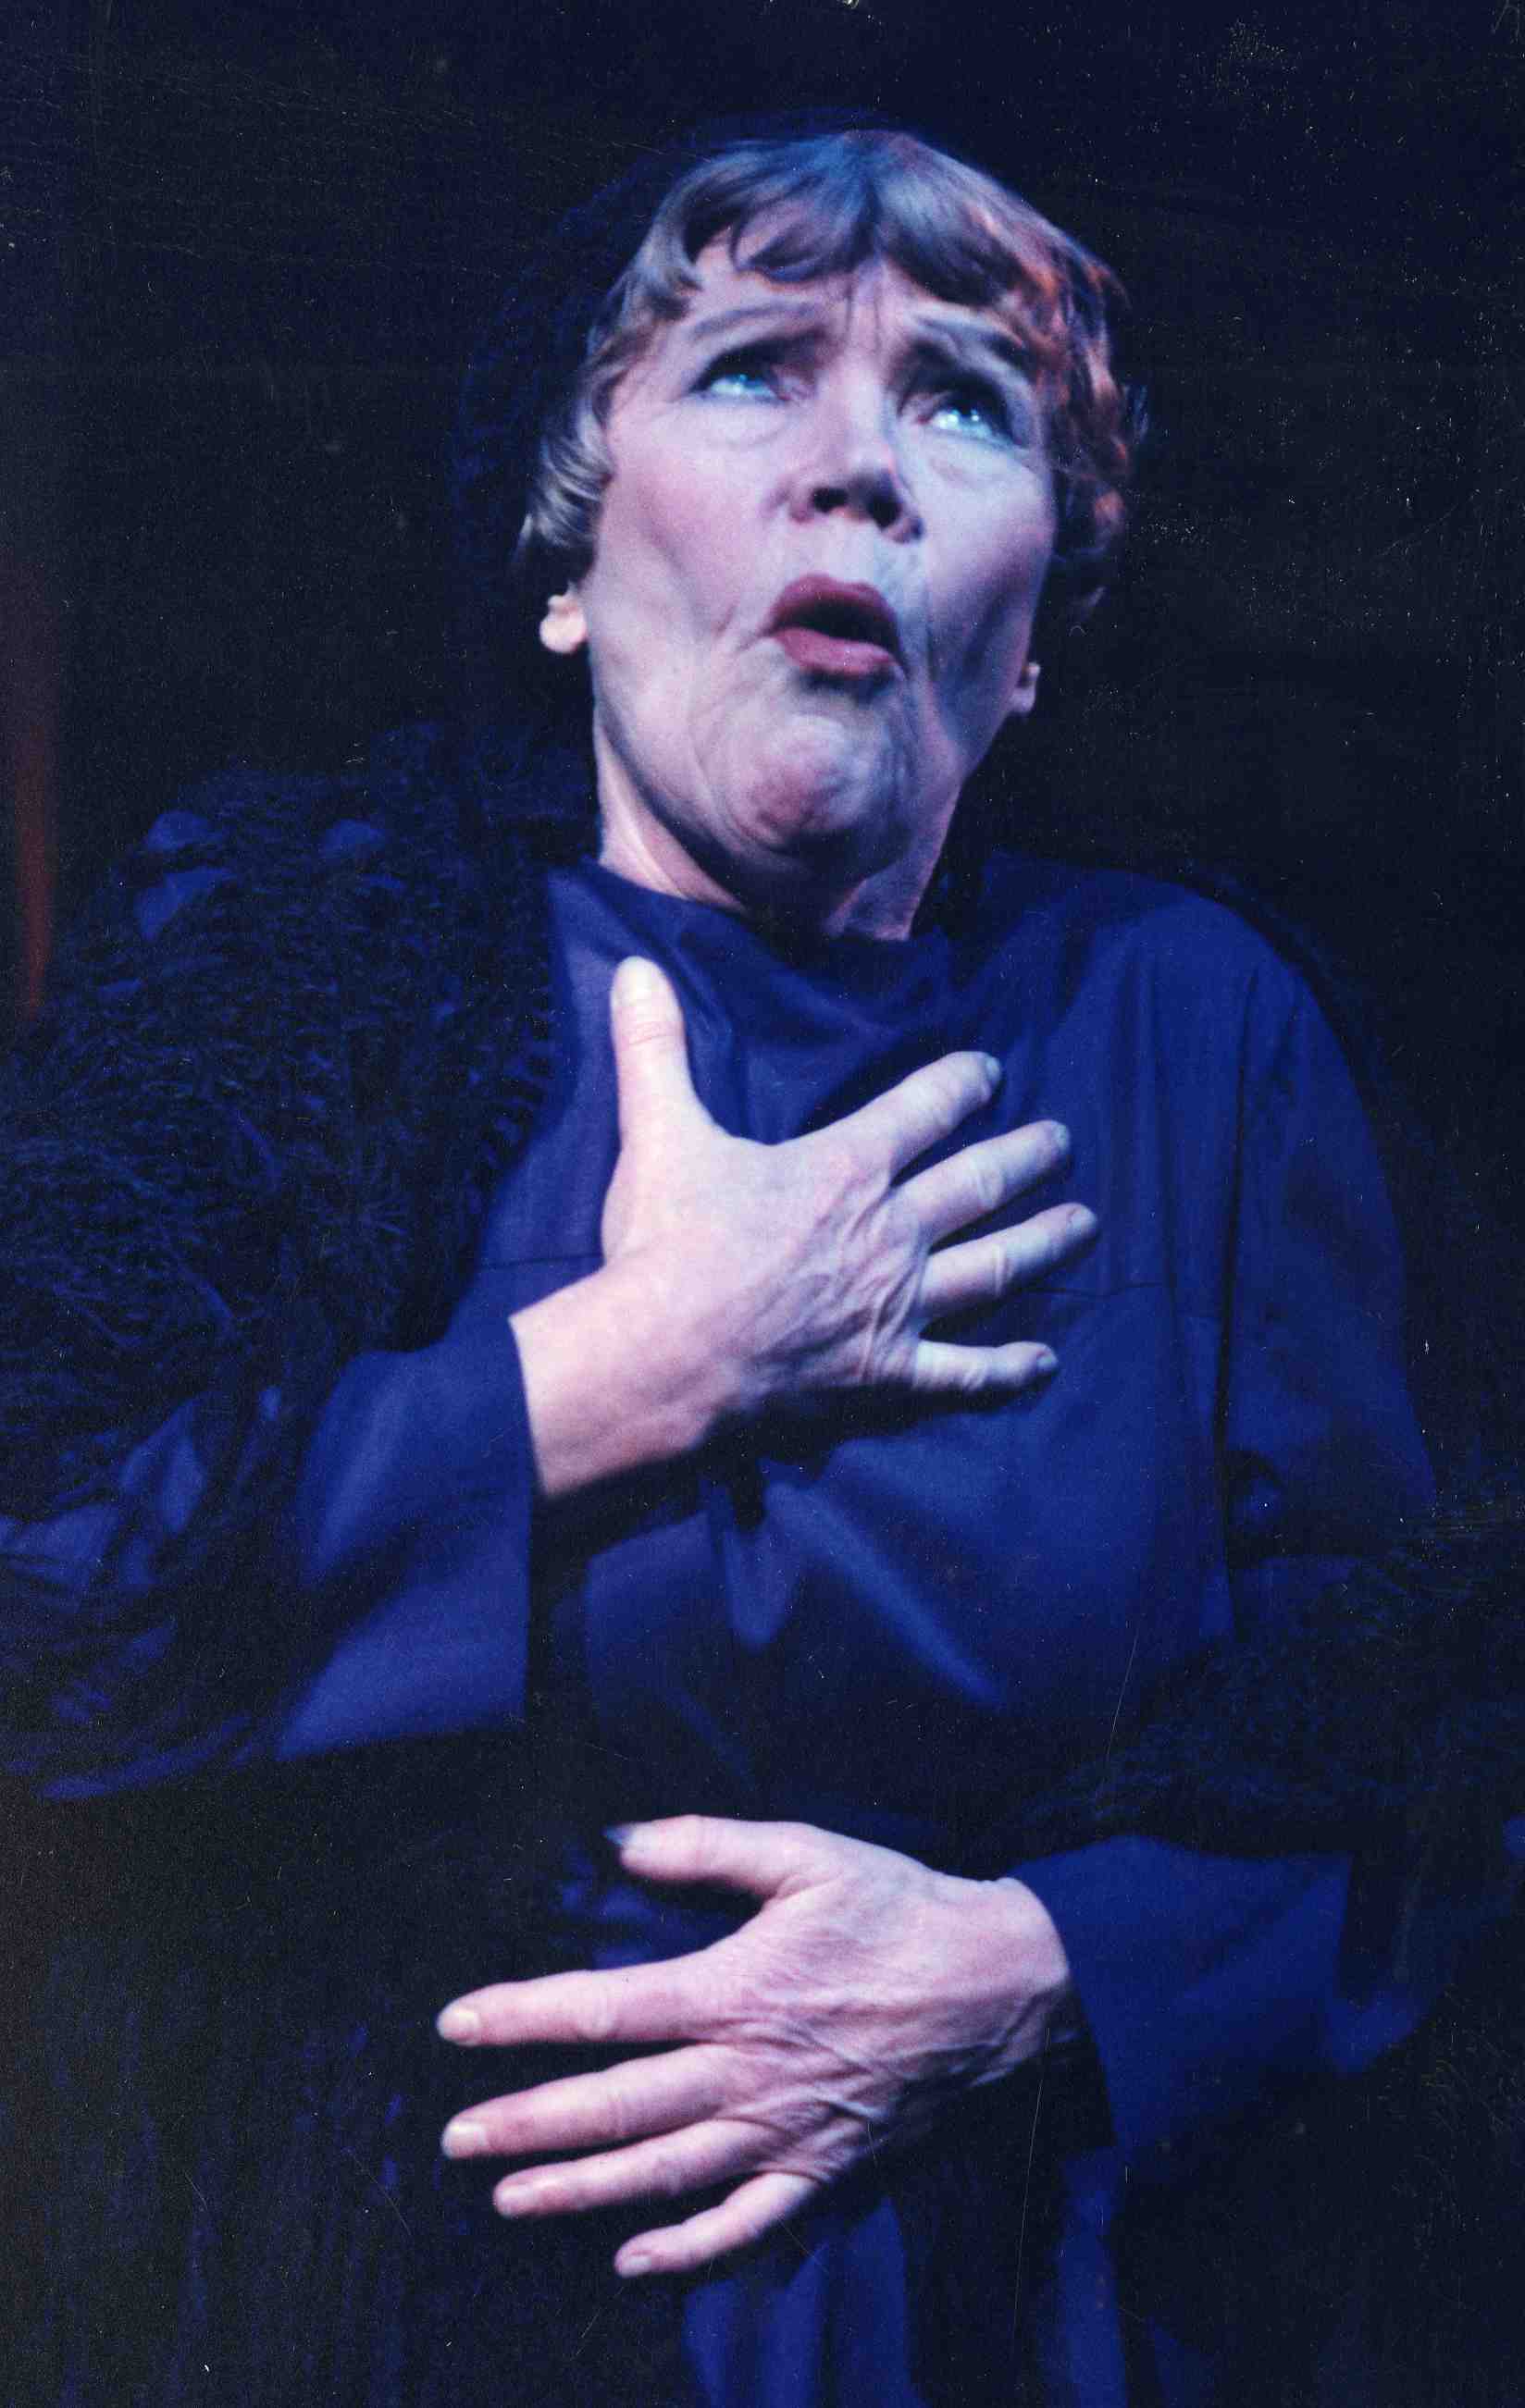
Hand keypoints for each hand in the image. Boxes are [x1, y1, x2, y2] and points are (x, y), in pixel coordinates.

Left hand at [435, 1815, 1072, 2277]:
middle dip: (526, 2124)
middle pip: (616, 2107)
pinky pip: (747, 2227)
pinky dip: (688, 2252)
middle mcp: (748, 2072)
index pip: (603, 2011)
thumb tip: (617, 1840)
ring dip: (580, 2190)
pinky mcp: (826, 2172)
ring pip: (664, 2174)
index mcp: (735, 1989)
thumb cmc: (902, 1910)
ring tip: (510, 2200)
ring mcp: (786, 2133)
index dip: (522, 2019)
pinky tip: (633, 2260)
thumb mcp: (809, 1853)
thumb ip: (708, 1844)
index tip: (455, 2027)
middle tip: (454, 2139)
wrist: (1006, 1986)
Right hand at [512, 958, 1096, 1494]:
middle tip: (1063, 1142)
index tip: (990, 1072)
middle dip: (1026, 1157)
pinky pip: (965, 1375)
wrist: (665, 1360)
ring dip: (1042, 1243)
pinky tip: (1042, 1364)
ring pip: (992, 1268)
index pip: (923, 1109)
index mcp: (844, 1168)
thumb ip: (654, 1050)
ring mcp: (898, 1309)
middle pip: (978, 1183)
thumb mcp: (659, 1133)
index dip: (961, 1085)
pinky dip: (1007, 1371)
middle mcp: (889, 1234)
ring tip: (1084, 1224)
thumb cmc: (664, 1245)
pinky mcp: (889, 1379)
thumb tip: (632, 969)